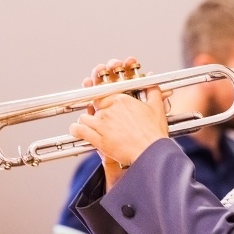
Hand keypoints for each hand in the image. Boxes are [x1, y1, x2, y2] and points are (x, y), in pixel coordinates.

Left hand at [70, 58, 170, 186]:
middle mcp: (110, 110)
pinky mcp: (99, 138)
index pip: (103, 95)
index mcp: (122, 100)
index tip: (103, 106)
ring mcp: (103, 124)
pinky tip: (77, 130)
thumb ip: (153, 91)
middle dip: (95, 113)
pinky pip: (80, 131)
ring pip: (84, 117)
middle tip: (100, 119)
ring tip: (89, 125)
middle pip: (94, 107)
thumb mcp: (157, 108)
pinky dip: (76, 130)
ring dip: (85, 121)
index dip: (102, 102)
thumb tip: (152, 81)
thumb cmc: (154, 133)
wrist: (151, 151)